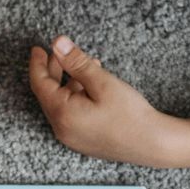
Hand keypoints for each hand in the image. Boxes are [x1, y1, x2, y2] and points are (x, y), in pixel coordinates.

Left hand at [28, 36, 177, 165]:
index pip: (40, 84)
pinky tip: (91, 85)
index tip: (38, 48)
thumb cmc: (130, 114)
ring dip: (67, 83)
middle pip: (48, 95)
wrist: (152, 144)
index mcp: (63, 114)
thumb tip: (58, 43)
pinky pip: (70, 115)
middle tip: (57, 53)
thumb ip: (77, 62)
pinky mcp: (83, 141)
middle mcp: (62, 129)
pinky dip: (75, 97)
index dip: (37, 64)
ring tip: (84, 64)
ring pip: (60, 104)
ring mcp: (72, 138)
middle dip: (52, 71)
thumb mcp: (102, 82)